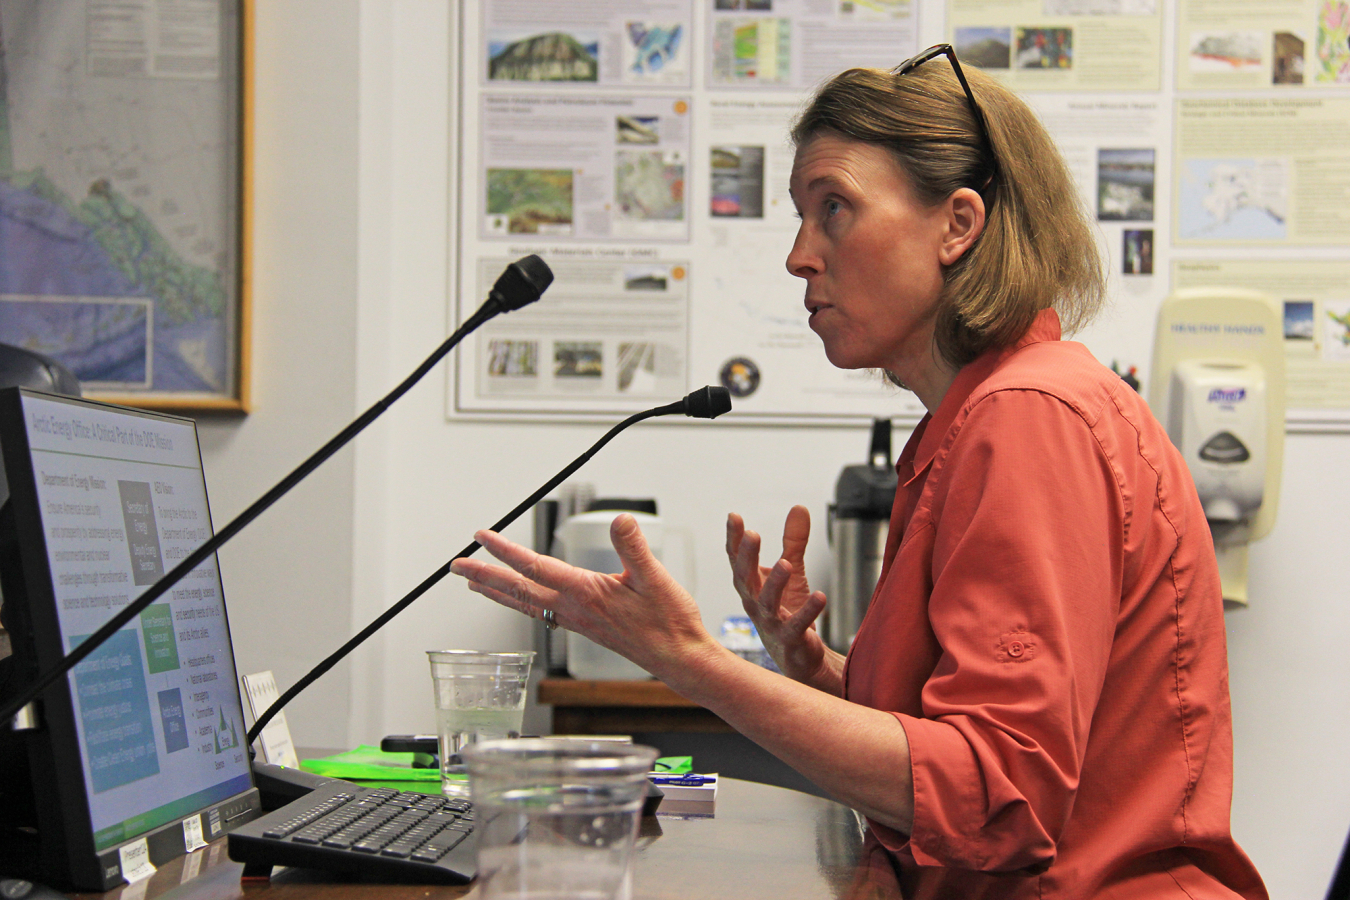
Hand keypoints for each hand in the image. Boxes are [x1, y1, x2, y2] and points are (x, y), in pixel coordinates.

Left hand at [449, 515, 718, 679]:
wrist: (679, 658)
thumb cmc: (670, 622)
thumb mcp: (655, 578)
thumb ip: (634, 548)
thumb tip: (620, 520)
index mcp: (585, 593)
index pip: (535, 567)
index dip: (505, 550)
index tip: (482, 537)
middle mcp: (574, 609)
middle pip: (518, 590)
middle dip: (484, 575)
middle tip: (456, 566)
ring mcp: (577, 621)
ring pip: (526, 604)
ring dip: (497, 592)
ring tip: (474, 585)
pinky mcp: (585, 627)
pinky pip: (542, 613)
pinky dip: (522, 604)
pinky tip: (521, 602)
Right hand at [726, 506, 833, 685]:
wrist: (798, 657)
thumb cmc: (788, 612)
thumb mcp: (791, 571)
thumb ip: (793, 541)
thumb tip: (798, 508)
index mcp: (752, 586)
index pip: (738, 560)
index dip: (735, 539)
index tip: (734, 517)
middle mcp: (755, 604)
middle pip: (745, 579)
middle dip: (747, 557)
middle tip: (752, 535)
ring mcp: (771, 624)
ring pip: (768, 603)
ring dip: (775, 583)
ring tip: (786, 564)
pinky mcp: (791, 639)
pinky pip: (798, 625)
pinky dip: (808, 611)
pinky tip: (820, 597)